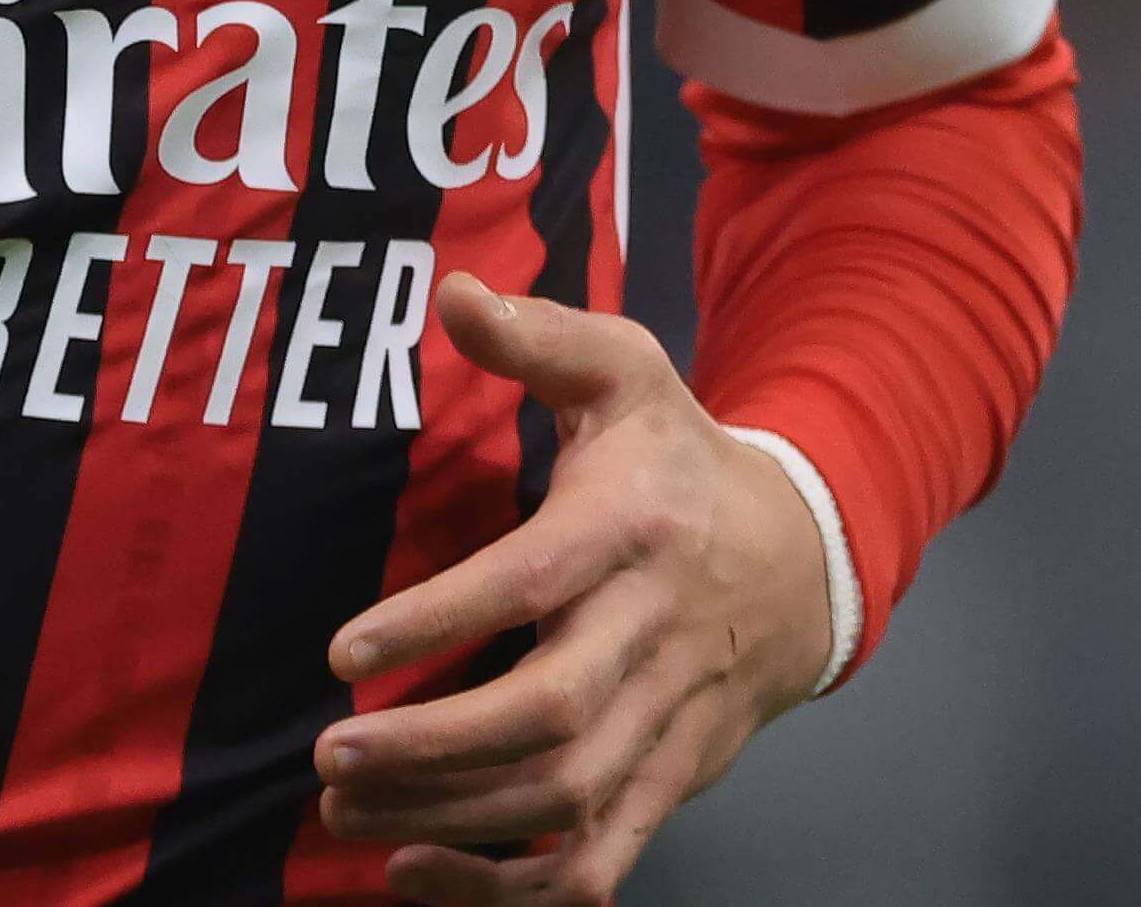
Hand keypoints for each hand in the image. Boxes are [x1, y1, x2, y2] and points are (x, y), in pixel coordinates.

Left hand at [311, 272, 835, 903]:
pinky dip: (512, 888)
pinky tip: (421, 876)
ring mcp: (670, 721)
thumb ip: (539, 336)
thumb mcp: (625, 371)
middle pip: (550, 718)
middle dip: (435, 747)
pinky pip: (601, 859)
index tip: (344, 651)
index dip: (438, 621)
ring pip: (567, 799)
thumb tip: (451, 294)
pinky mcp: (675, 780)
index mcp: (629, 531)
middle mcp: (654, 636)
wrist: (807, 558)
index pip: (530, 584)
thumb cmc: (681, 459)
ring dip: (452, 821)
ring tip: (347, 811)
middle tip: (333, 753)